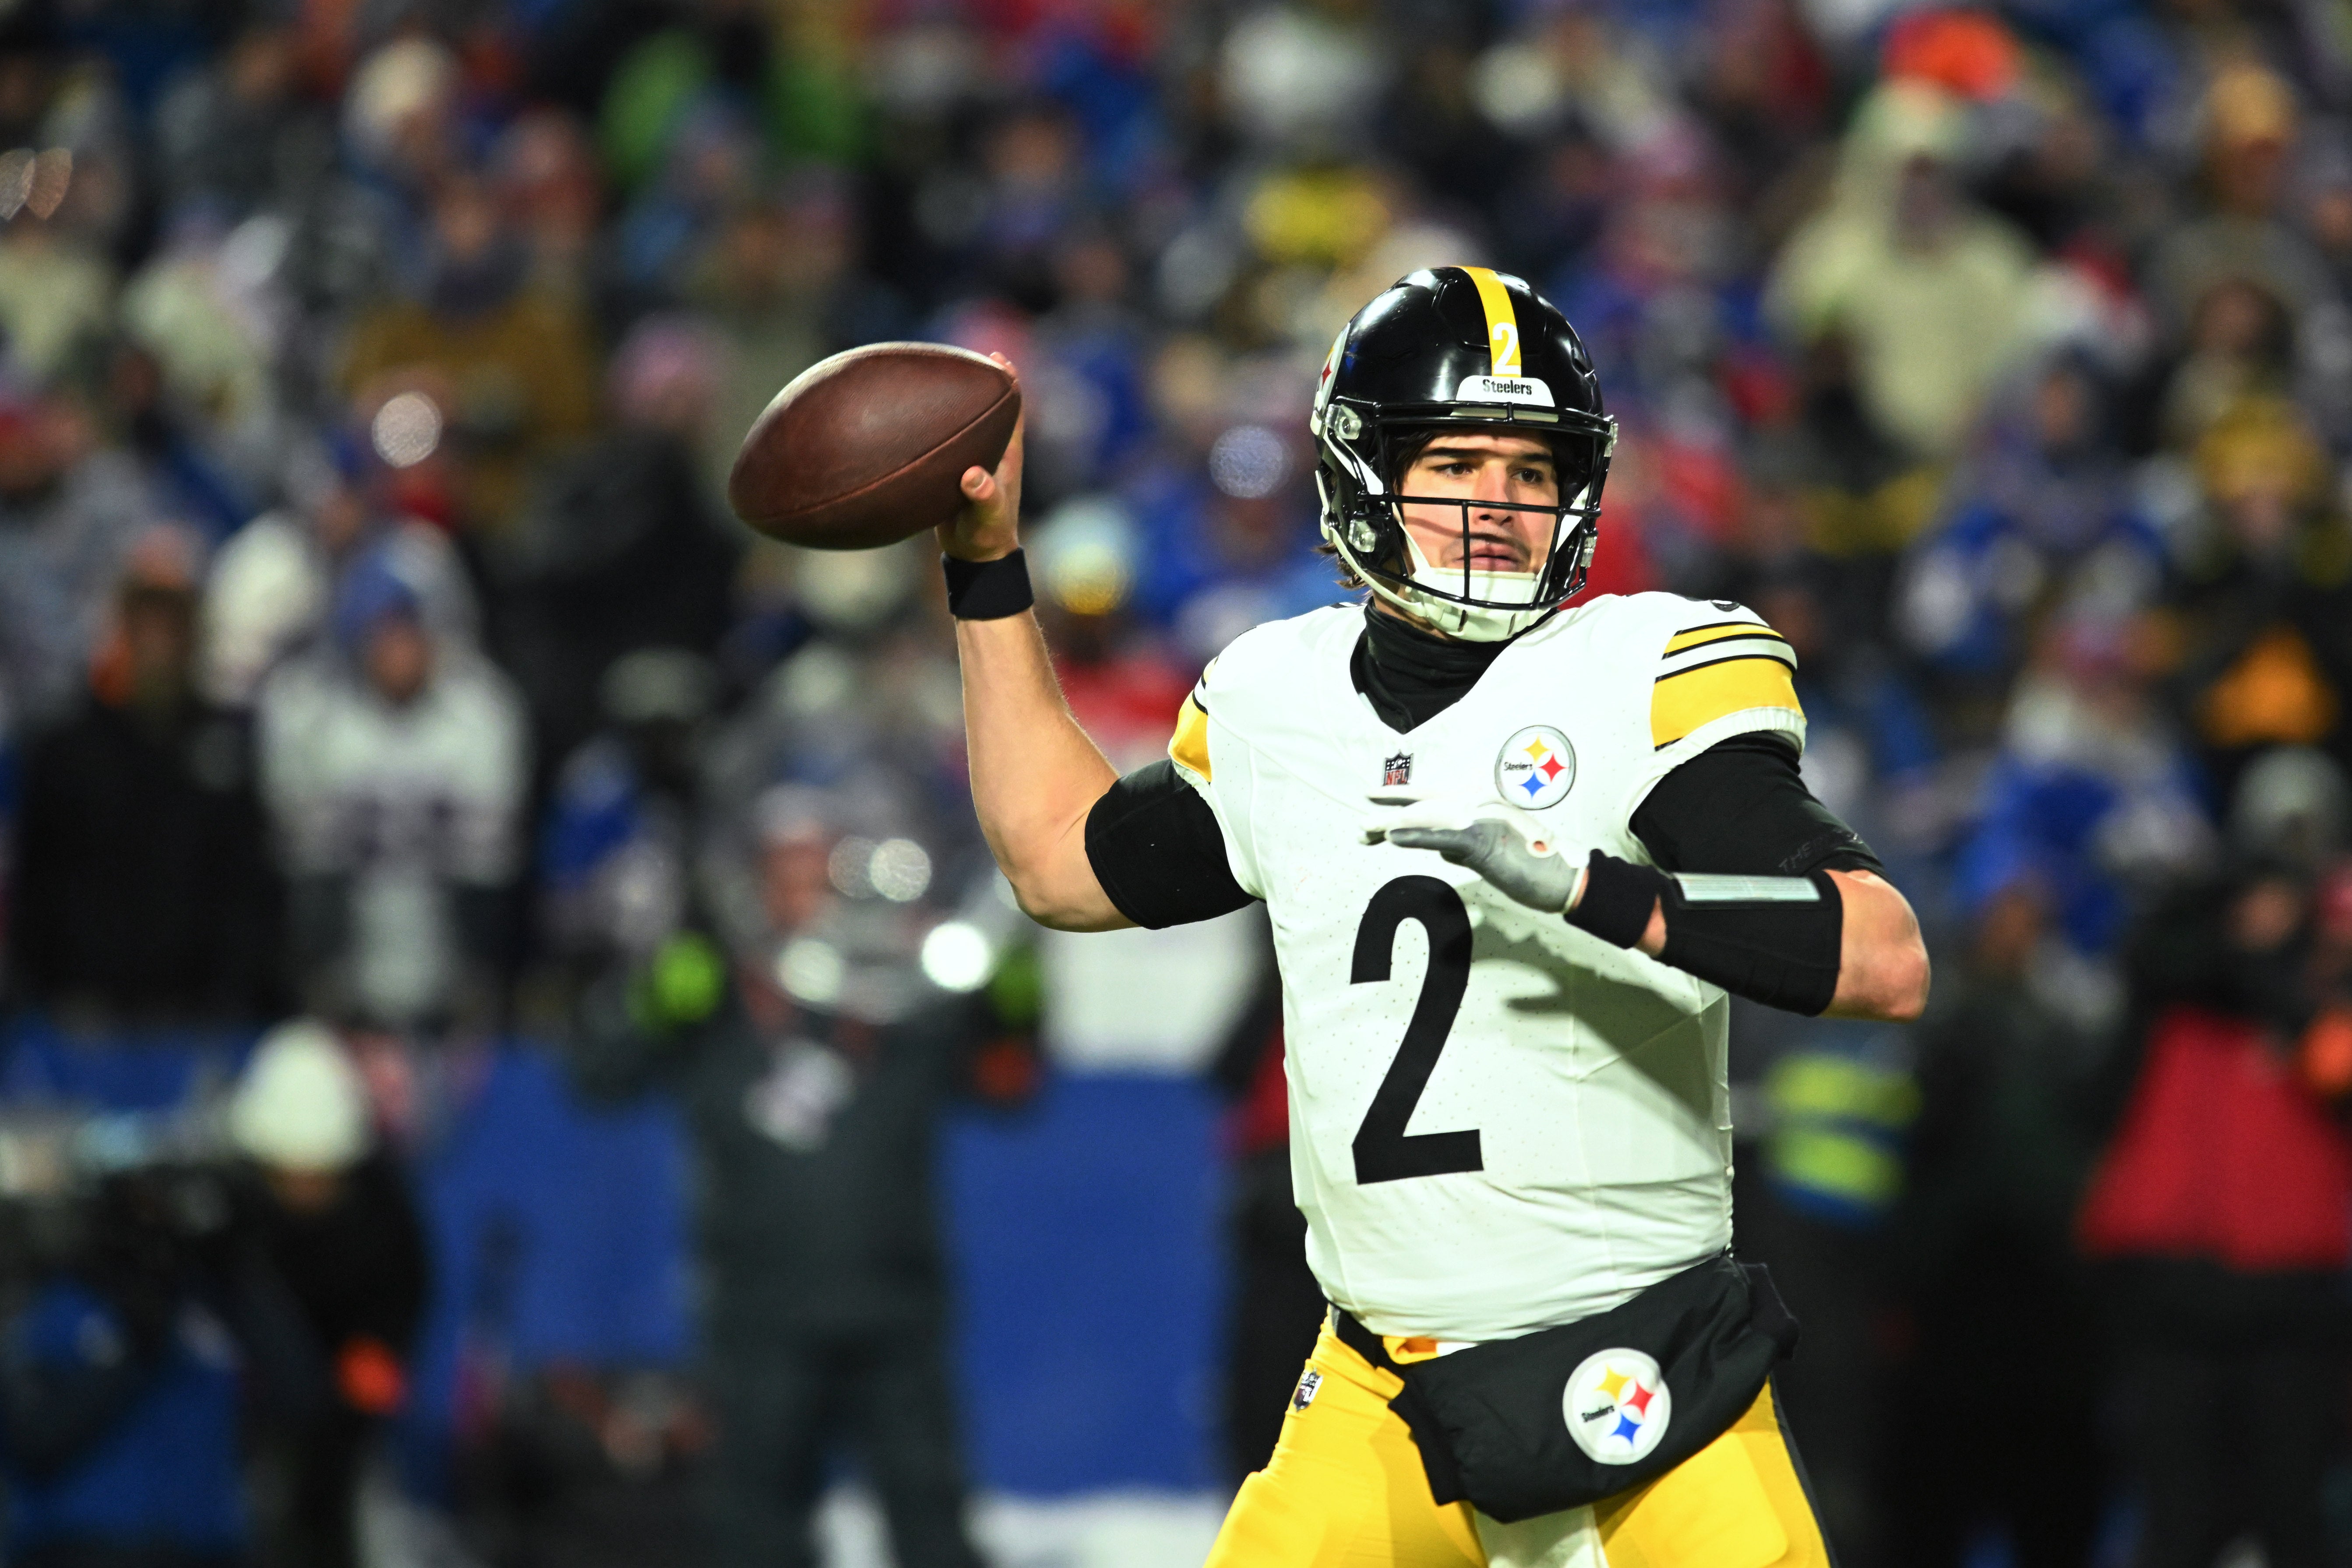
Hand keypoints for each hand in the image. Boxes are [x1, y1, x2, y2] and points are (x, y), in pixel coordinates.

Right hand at [939, 352, 1024, 562]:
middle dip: (980, 382)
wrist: (975, 558)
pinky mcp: (957, 473)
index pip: (1013, 410)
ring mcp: (976, 462)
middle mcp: (993, 453)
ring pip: (970, 423)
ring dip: (957, 402)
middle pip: (991, 408)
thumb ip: (984, 497)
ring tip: (936, 378)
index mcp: (1007, 456)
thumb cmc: (986, 537)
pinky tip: (915, 418)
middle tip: (963, 356)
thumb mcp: (986, 518)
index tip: (997, 358)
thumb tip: (973, 475)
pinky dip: (938, 426)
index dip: (1009, 382)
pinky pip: (950, 441)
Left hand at [1366, 795, 1584, 913]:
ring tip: (1365, 828)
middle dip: (1389, 810)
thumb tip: (1440, 848)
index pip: (1432, 797)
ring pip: (1426, 819)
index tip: (1373, 796)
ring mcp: (1478, 821)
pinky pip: (1441, 839)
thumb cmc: (1530, 864)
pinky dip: (1416, 838)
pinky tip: (1393, 838)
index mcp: (1478, 807)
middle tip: (1361, 819)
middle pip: (1423, 805)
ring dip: (1392, 825)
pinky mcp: (1480, 841)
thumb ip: (1463, 846)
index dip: (1401, 797)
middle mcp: (1476, 806)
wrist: (1561, 875)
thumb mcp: (1490, 853)